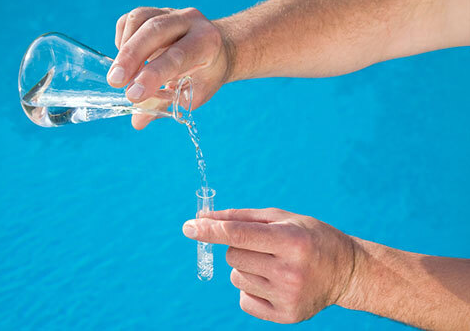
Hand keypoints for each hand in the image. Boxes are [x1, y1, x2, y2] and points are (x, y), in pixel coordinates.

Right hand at [107, 7, 231, 128]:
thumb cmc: (206, 75)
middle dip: (131, 57)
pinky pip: (130, 20)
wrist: (218, 50)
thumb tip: (138, 121)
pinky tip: (125, 61)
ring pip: (139, 19)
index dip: (153, 75)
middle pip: (154, 30)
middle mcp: (189, 20)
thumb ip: (167, 104)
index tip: (133, 95)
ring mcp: (170, 12)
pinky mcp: (154, 12)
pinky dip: (122, 40)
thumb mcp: (195, 93)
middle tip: (115, 82)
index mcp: (206, 42)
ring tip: (119, 77)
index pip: (177, 56)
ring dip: (124, 49)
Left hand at [182, 208, 355, 323]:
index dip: (210, 230)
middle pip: (233, 256)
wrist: (345, 271)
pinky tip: (273, 282)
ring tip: (273, 264)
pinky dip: (251, 288)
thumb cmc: (310, 237)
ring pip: (236, 277)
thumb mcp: (282, 218)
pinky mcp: (286, 316)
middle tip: (264, 246)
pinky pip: (244, 299)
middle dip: (239, 247)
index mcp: (291, 241)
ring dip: (246, 268)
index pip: (239, 235)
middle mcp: (290, 271)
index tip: (188, 227)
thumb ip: (240, 217)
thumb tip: (202, 218)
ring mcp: (288, 296)